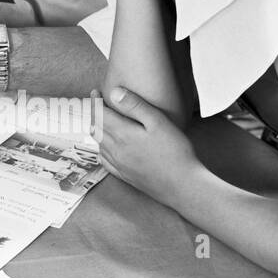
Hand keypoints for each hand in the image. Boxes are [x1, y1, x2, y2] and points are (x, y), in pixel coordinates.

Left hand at [97, 86, 198, 203]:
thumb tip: (114, 92)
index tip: (95, 91)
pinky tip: (108, 146)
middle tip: (99, 104)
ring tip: (103, 121)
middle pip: (95, 127)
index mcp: (122, 134)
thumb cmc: (175, 152)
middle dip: (94, 113)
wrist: (183, 186)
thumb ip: (135, 106)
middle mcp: (115, 149)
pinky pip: (104, 159)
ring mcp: (118, 164)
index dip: (95, 100)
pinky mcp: (124, 175)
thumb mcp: (159, 122)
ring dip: (97, 129)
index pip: (99, 113)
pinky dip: (101, 147)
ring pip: (98, 143)